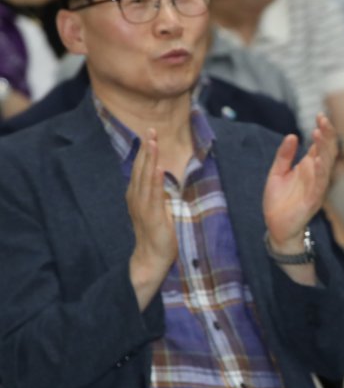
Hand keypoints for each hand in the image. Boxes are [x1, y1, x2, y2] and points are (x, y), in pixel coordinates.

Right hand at [126, 129, 176, 309]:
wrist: (151, 257)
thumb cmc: (158, 234)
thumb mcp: (159, 209)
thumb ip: (159, 194)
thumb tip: (164, 178)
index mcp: (138, 195)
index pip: (141, 169)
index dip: (145, 152)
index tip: (150, 135)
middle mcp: (136, 198)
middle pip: (141, 169)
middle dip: (146, 149)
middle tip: (150, 130)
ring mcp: (143, 206)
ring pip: (146, 177)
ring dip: (150, 159)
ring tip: (153, 142)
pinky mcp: (152, 215)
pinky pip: (153, 194)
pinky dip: (155, 180)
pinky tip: (157, 168)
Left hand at [263, 114, 337, 250]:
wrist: (276, 227)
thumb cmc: (278, 201)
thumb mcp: (277, 173)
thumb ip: (284, 155)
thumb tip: (291, 135)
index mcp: (308, 167)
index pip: (319, 145)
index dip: (322, 131)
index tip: (320, 116)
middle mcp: (316, 174)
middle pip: (326, 151)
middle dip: (326, 135)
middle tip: (323, 119)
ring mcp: (317, 186)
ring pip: (326, 164)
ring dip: (324, 149)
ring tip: (319, 133)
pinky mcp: (314, 199)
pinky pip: (320, 183)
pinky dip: (321, 171)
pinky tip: (319, 159)